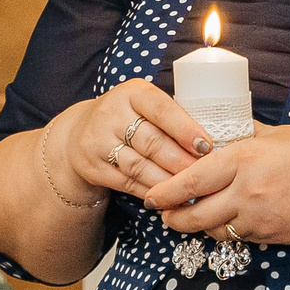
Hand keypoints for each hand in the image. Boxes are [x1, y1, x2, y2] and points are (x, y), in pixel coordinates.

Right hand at [56, 81, 210, 204]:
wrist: (79, 133)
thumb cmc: (128, 118)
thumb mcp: (144, 105)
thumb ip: (172, 117)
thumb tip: (211, 144)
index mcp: (132, 93)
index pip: (161, 109)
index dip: (185, 129)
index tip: (206, 146)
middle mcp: (111, 113)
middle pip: (152, 142)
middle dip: (181, 161)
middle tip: (203, 174)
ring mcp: (98, 141)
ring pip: (139, 166)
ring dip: (167, 180)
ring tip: (188, 190)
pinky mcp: (93, 166)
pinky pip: (127, 183)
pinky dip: (150, 191)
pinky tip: (167, 197)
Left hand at [146, 123, 289, 246]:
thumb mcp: (277, 135)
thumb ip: (245, 137)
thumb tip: (222, 130)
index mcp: (244, 160)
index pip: (190, 180)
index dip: (164, 191)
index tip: (150, 195)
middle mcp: (247, 192)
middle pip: (193, 215)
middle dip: (172, 218)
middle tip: (162, 213)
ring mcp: (260, 218)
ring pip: (213, 230)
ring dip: (198, 225)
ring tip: (189, 216)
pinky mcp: (272, 236)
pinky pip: (238, 237)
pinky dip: (226, 230)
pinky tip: (225, 219)